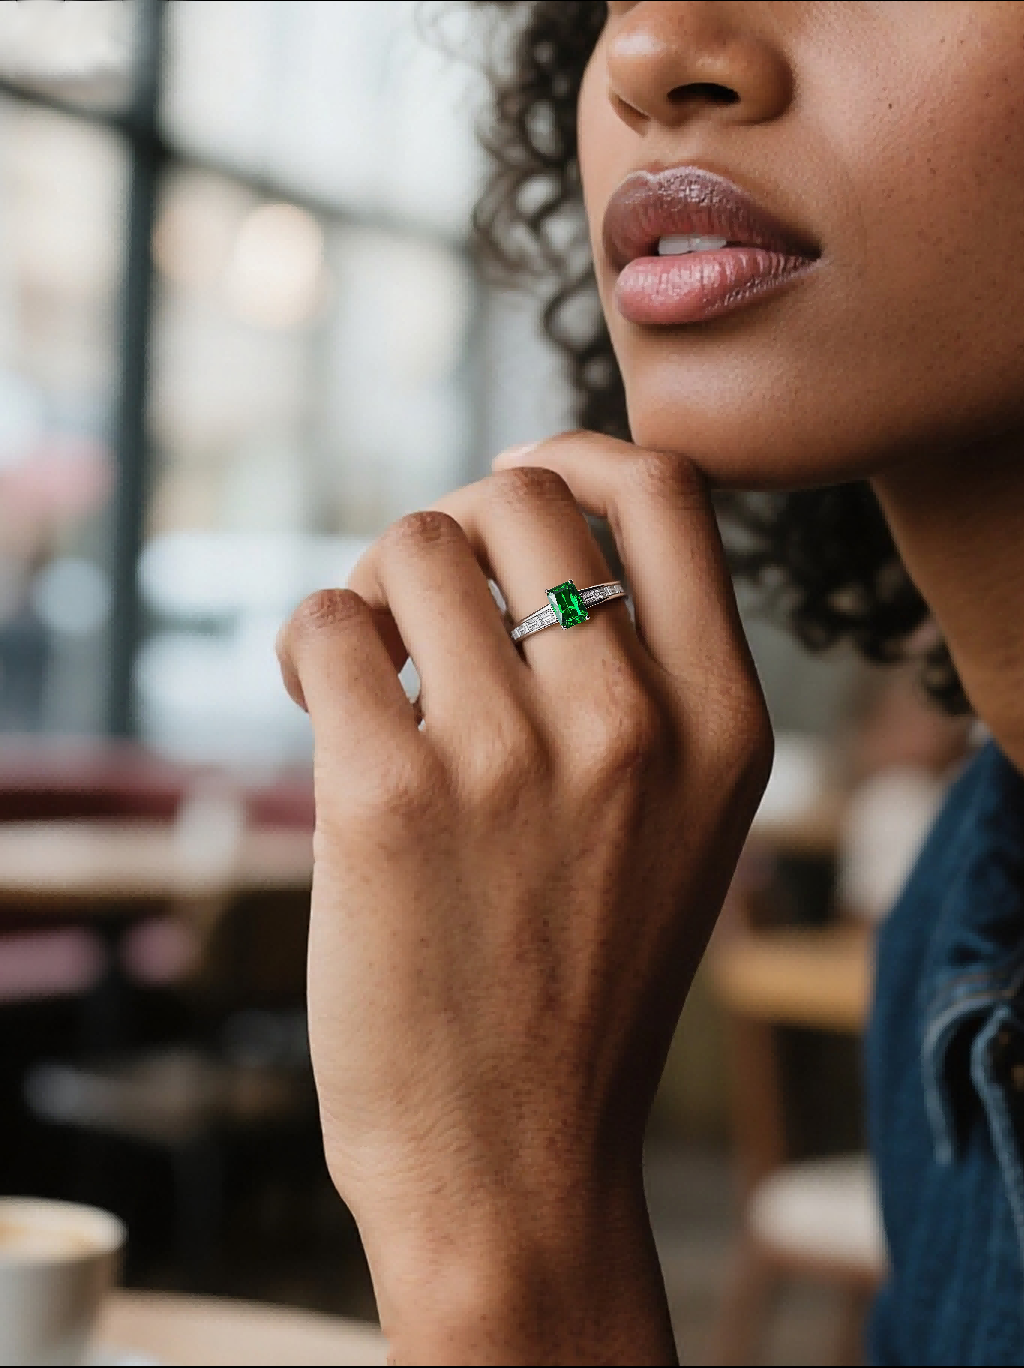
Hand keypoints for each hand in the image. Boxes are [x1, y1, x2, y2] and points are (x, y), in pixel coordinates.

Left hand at [276, 430, 773, 1364]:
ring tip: (368, 665)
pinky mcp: (388, 796)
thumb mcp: (681, 823)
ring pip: (408, 547)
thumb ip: (646, 680)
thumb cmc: (583, 983)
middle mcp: (633, 724)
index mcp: (724, 723)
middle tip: (422, 602)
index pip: (667, 493)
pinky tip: (318, 697)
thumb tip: (531, 524)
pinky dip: (310, 640)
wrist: (513, 1158)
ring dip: (371, 588)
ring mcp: (512, 758)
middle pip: (518, 498)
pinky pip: (327, 624)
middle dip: (452, 526)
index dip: (577, 455)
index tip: (518, 479)